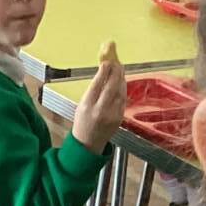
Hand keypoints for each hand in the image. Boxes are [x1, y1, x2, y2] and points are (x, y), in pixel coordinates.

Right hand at [72, 39, 126, 153]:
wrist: (88, 143)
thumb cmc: (83, 122)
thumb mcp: (82, 104)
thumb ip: (93, 90)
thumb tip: (104, 72)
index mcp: (87, 106)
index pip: (97, 85)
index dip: (103, 72)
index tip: (106, 62)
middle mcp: (100, 110)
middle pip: (111, 87)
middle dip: (115, 72)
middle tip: (116, 62)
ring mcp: (112, 115)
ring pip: (119, 92)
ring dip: (121, 78)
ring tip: (120, 68)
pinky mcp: (120, 118)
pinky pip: (123, 99)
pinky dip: (123, 88)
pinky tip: (122, 81)